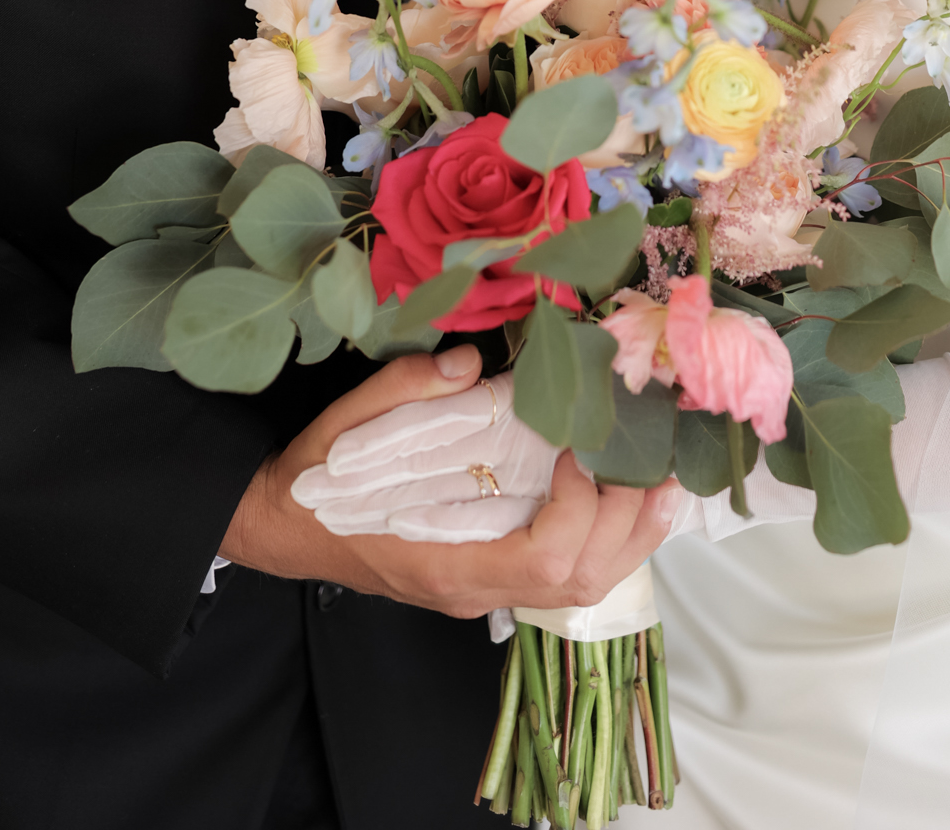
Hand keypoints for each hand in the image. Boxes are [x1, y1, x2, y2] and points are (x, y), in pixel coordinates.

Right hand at [220, 345, 680, 619]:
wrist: (286, 526)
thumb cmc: (318, 479)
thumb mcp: (346, 422)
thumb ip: (407, 390)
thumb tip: (469, 362)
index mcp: (443, 561)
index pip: (542, 560)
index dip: (580, 508)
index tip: (581, 447)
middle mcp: (474, 587)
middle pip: (580, 580)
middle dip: (630, 521)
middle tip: (655, 455)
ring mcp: (486, 585)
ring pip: (583, 584)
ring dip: (633, 533)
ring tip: (664, 474)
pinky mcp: (493, 569)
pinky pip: (567, 569)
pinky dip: (609, 535)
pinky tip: (627, 493)